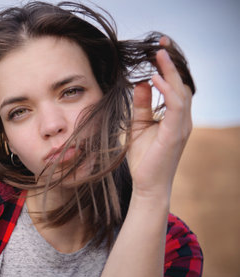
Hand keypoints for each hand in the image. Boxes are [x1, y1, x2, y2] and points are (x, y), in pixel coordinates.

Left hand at [128, 37, 192, 199]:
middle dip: (171, 64)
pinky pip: (176, 108)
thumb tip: (139, 83)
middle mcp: (183, 119)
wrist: (147, 184)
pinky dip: (168, 91)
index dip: (168, 68)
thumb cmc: (144, 158)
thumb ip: (141, 105)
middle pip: (182, 85)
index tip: (158, 49)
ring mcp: (182, 127)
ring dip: (170, 73)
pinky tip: (156, 79)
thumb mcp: (139, 125)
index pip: (176, 86)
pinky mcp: (175, 134)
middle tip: (161, 45)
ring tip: (159, 55)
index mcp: (176, 117)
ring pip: (181, 93)